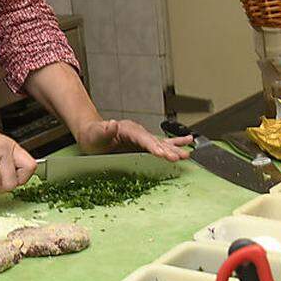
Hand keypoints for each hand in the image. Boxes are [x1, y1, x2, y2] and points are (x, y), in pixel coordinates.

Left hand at [75, 118, 191, 160]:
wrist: (92, 135)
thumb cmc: (92, 136)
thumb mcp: (94, 134)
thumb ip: (104, 130)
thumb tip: (112, 124)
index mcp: (127, 129)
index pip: (142, 138)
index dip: (152, 145)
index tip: (161, 153)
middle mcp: (137, 132)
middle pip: (154, 141)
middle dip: (166, 149)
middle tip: (178, 157)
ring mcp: (141, 138)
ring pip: (161, 143)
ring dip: (174, 149)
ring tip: (187, 154)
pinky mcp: (143, 144)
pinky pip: (161, 143)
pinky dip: (174, 144)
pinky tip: (187, 143)